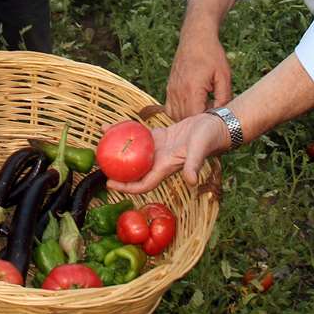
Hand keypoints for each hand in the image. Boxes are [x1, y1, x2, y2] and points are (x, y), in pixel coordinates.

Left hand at [106, 114, 229, 194]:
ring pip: (135, 152)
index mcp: (166, 167)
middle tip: (98, 163)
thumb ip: (194, 164)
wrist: (215, 126)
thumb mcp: (200, 150)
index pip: (143, 183)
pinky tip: (115, 125)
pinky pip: (140, 136)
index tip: (110, 185)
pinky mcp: (160, 137)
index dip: (127, 187)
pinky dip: (128, 132)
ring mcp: (159, 149)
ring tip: (101, 141)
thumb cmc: (209, 138)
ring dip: (119, 149)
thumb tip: (191, 181)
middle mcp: (159, 161)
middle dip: (117, 170)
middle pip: (134, 170)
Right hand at [166, 28, 232, 119]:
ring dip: (188, 118)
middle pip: (184, 119)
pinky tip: (192, 106)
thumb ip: (224, 97)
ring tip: (202, 109)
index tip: (215, 117)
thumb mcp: (224, 76)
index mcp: (192, 89)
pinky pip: (170, 109)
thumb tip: (222, 115)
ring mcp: (171, 90)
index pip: (195, 117)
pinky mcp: (169, 88)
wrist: (196, 38)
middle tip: (211, 114)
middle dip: (198, 122)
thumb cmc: (212, 55)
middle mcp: (178, 92)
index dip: (206, 122)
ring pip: (176, 116)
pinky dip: (180, 113)